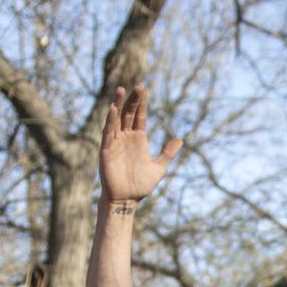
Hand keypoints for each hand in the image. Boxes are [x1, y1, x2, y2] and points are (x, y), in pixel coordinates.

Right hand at [99, 86, 183, 203]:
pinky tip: (113, 110)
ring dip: (118, 104)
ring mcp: (115, 142)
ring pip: (116, 119)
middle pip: (128, 113)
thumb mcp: (159, 168)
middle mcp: (126, 137)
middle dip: (132, 99)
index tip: (142, 88)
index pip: (140, 116)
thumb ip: (167, 153)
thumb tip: (179, 139)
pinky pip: (108, 133)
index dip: (141, 102)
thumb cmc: (140, 185)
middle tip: (136, 86)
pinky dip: (110, 121)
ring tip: (120, 90)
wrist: (126, 200)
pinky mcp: (107, 150)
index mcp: (138, 139)